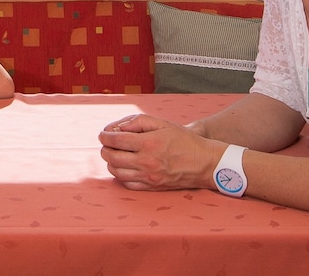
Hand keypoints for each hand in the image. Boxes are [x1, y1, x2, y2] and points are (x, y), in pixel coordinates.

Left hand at [98, 113, 218, 190]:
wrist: (205, 163)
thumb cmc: (184, 140)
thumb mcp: (163, 123)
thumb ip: (139, 121)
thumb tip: (119, 127)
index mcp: (148, 143)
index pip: (116, 140)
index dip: (105, 136)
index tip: (103, 134)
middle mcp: (146, 162)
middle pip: (112, 157)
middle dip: (105, 149)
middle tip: (106, 144)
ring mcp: (149, 177)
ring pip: (117, 172)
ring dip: (110, 162)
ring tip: (113, 155)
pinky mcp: (152, 187)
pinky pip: (128, 184)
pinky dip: (121, 176)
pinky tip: (124, 168)